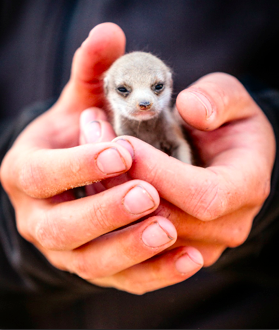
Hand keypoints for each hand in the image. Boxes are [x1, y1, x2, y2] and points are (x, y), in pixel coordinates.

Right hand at [0, 23, 202, 294]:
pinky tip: (187, 258)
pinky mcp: (96, 267)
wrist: (82, 171)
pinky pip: (123, 280)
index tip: (123, 151)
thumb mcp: (85, 99)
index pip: (41, 175)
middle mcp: (39, 217)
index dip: (78, 164)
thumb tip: (109, 33)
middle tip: (147, 193)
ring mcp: (67, 250)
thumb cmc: (83, 133)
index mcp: (27, 174)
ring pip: (92, 262)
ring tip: (167, 229)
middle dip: (104, 212)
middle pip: (62, 228)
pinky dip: (153, 273)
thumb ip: (94, 70)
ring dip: (130, 249)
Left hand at [113, 72, 274, 266]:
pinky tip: (98, 188)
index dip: (159, 172)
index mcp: (247, 186)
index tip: (124, 143)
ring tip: (92, 164)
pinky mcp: (180, 250)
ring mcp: (204, 244)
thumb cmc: (228, 125)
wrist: (228, 158)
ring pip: (148, 238)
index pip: (203, 194)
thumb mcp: (231, 98)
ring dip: (112, 202)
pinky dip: (114, 219)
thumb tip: (190, 109)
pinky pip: (140, 247)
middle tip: (95, 145)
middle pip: (169, 220)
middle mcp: (228, 225)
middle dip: (126, 185)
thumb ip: (217, 96)